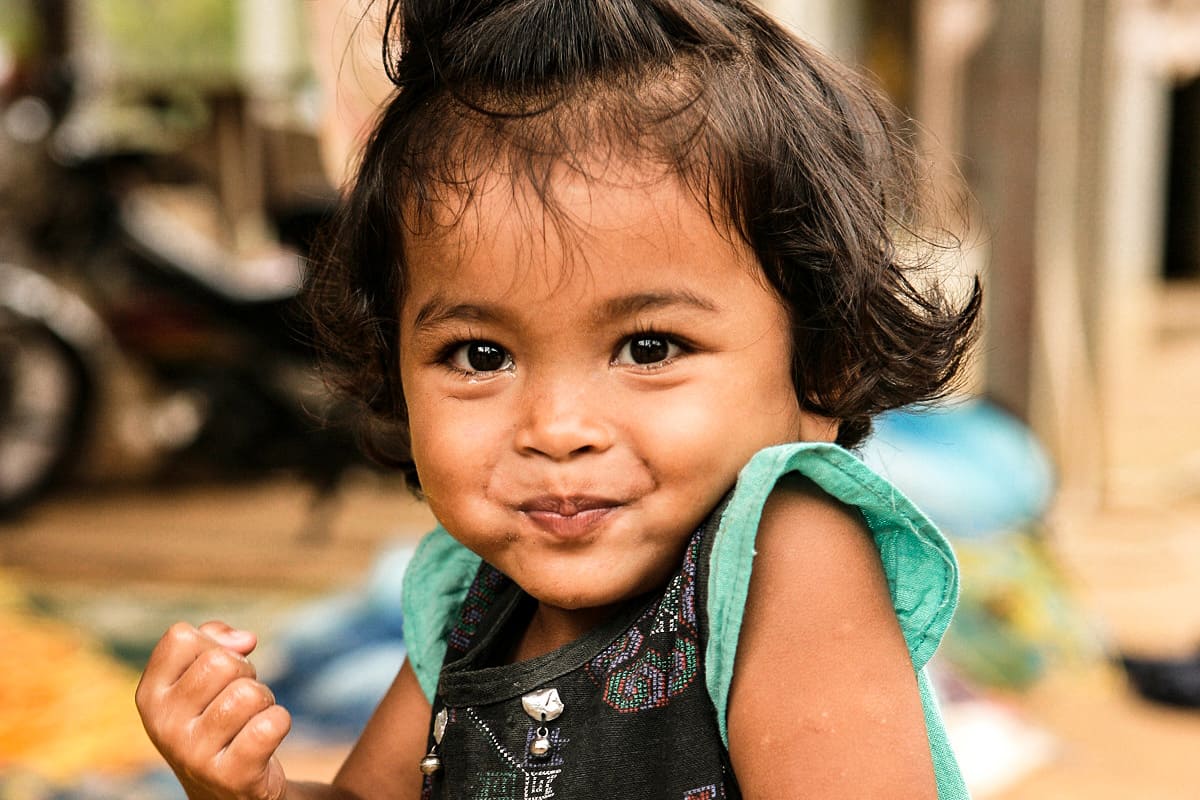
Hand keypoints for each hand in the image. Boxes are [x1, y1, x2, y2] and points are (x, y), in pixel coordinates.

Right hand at [135, 621, 291, 799]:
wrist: (224, 788)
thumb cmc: (215, 716)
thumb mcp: (200, 675)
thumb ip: (215, 640)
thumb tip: (245, 640)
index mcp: (149, 695)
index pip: (181, 637)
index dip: (213, 644)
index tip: (217, 670)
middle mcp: (163, 726)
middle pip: (222, 663)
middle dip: (245, 673)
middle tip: (240, 698)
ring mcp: (193, 754)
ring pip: (249, 693)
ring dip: (263, 700)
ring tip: (250, 720)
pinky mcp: (229, 776)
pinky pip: (270, 726)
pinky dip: (279, 722)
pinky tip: (265, 738)